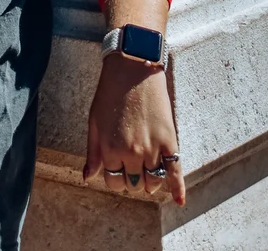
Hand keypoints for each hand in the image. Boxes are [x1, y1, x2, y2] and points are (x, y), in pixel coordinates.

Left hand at [83, 54, 184, 206]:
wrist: (134, 67)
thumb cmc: (110, 92)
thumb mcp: (94, 121)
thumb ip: (93, 152)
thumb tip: (88, 178)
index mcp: (110, 148)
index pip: (113, 181)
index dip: (115, 177)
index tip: (117, 170)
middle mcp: (131, 153)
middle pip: (133, 183)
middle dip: (130, 177)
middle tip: (130, 166)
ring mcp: (152, 148)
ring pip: (153, 181)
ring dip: (149, 181)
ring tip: (147, 171)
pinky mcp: (169, 141)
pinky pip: (175, 172)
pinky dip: (178, 189)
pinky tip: (179, 200)